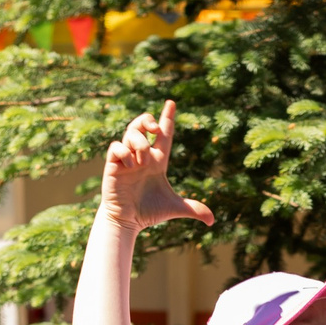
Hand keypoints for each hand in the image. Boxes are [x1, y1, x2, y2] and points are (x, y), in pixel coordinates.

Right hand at [99, 101, 214, 233]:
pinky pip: (116, 147)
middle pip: (143, 123)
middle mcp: (142, 155)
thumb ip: (194, 209)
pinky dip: (124, 153)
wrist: (127, 221)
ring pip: (131, 132)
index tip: (171, 103)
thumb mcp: (175, 207)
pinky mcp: (112, 164)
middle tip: (155, 128)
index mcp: (157, 160)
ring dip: (140, 143)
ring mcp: (127, 158)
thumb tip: (212, 220)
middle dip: (148, 119)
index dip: (167, 117)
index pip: (164, 134)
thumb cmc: (148, 212)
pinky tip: (129, 167)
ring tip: (142, 163)